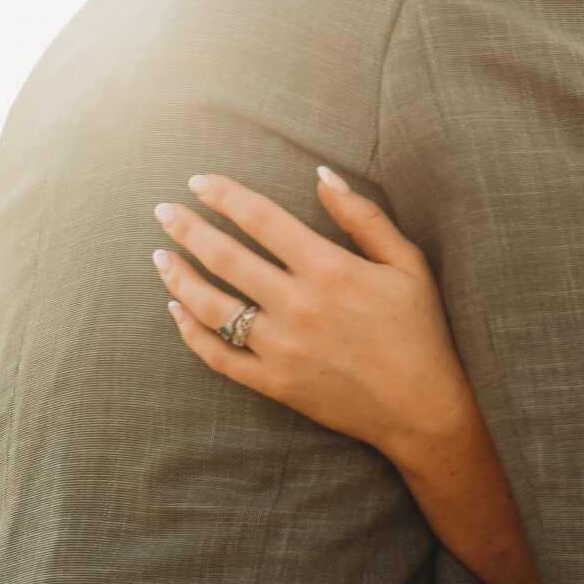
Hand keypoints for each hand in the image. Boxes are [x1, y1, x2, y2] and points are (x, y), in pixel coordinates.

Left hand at [151, 169, 468, 460]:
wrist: (422, 409)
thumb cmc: (421, 330)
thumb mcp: (408, 264)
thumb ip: (363, 217)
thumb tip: (323, 175)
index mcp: (331, 269)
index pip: (262, 219)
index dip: (226, 196)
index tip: (198, 181)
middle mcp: (298, 306)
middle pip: (226, 258)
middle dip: (188, 229)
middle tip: (163, 212)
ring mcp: (281, 348)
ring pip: (211, 306)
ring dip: (179, 277)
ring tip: (161, 257)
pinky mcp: (273, 383)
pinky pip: (217, 356)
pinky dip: (190, 332)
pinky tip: (177, 310)